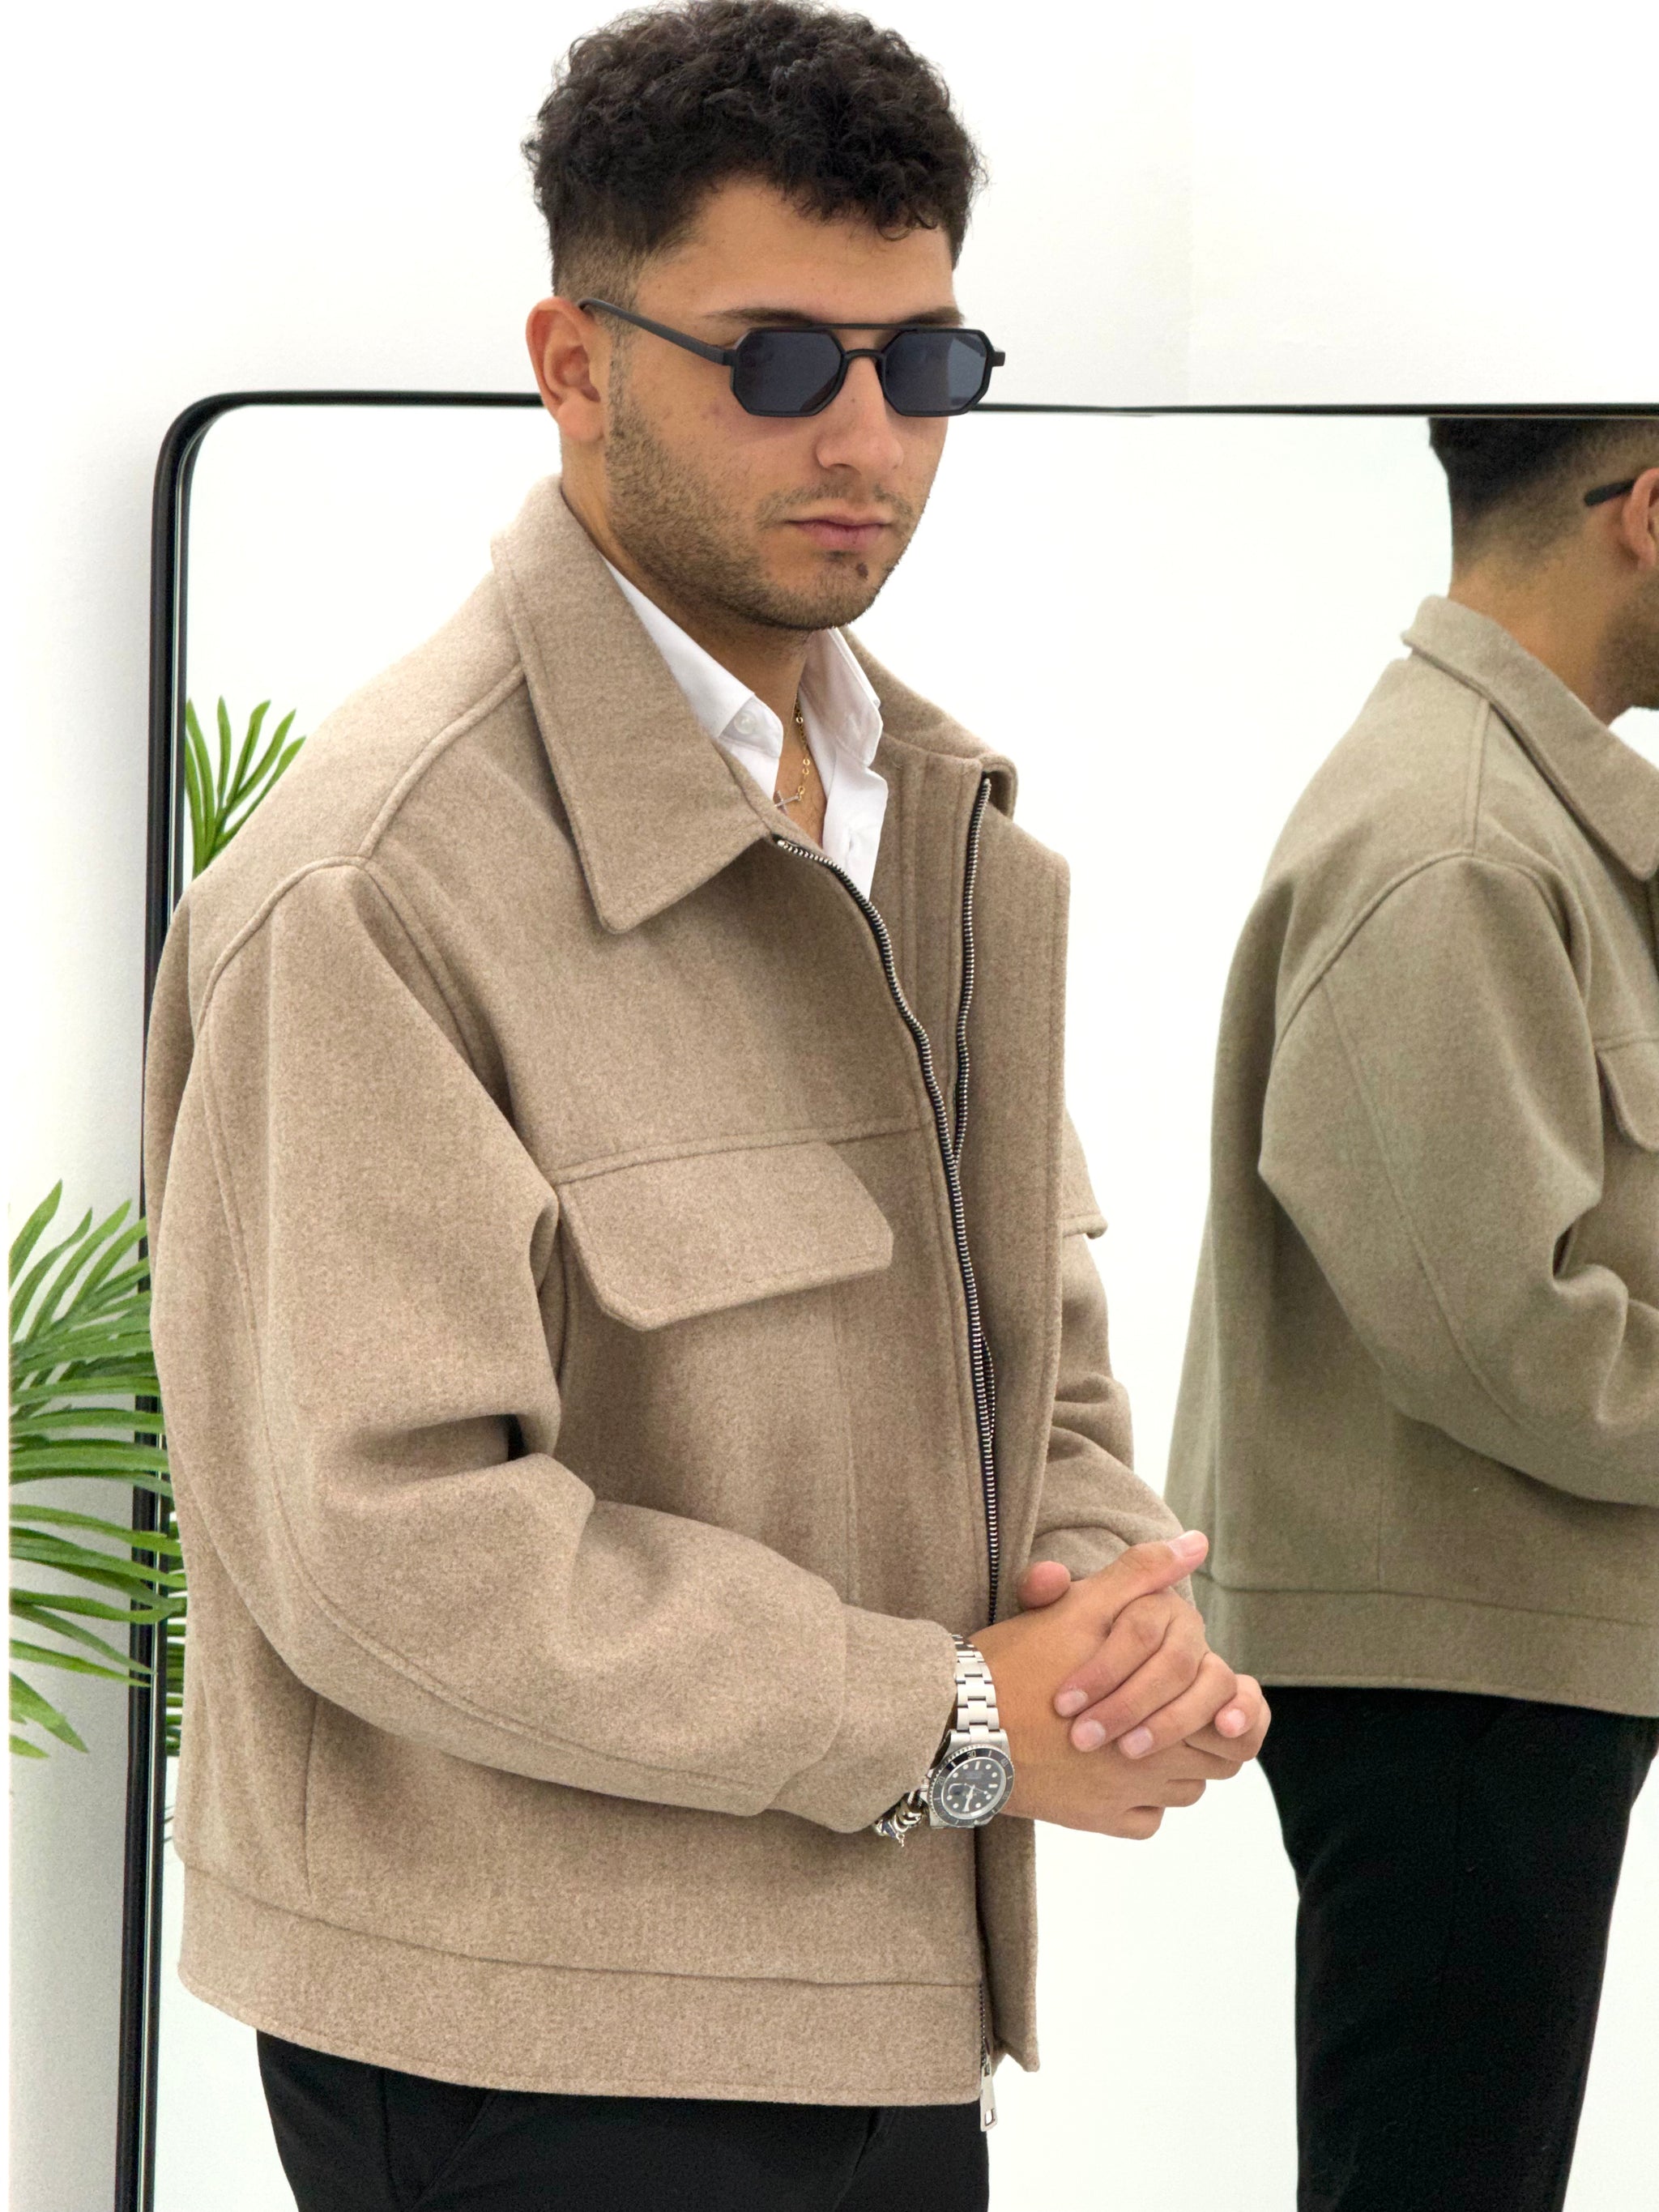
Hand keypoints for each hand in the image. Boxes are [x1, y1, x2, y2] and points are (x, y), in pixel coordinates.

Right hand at [973, 1536, 1241, 1837]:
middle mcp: (1155, 1762)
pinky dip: (1140, 1801)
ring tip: (1141, 1733)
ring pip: (1184, 1791)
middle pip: (1217, 1758)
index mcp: (1162, 1707)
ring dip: (1174, 1765)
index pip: (1234, 1718)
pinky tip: (1112, 1771)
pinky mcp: (1099, 1822)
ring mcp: (1127, 1796)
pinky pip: (1145, 1821)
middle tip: (1169, 1705)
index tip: (1207, 1690)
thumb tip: (1197, 1544)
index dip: (1227, 1702)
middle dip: (1201, 1731)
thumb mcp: (1084, 1605)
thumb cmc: (1022, 1662)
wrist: (960, 1723)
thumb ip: (1143, 1573)